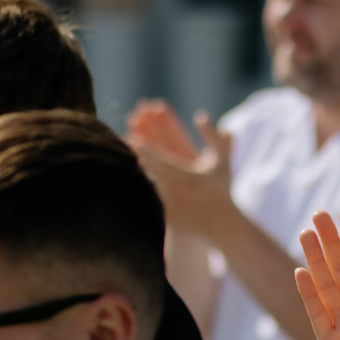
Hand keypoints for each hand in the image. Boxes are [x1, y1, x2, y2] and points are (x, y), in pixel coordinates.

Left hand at [126, 102, 237, 238]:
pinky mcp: (161, 215)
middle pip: (147, 170)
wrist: (221, 225)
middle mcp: (174, 190)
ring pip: (143, 185)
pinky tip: (124, 180)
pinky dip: (134, 188)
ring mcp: (167, 204)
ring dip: (131, 171)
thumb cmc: (221, 191)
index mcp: (187, 176)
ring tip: (117, 160)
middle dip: (132, 157)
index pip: (160, 158)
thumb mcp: (222, 161)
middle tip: (117, 145)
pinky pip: (144, 200)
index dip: (144, 148)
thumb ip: (213, 137)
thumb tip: (200, 114)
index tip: (131, 136)